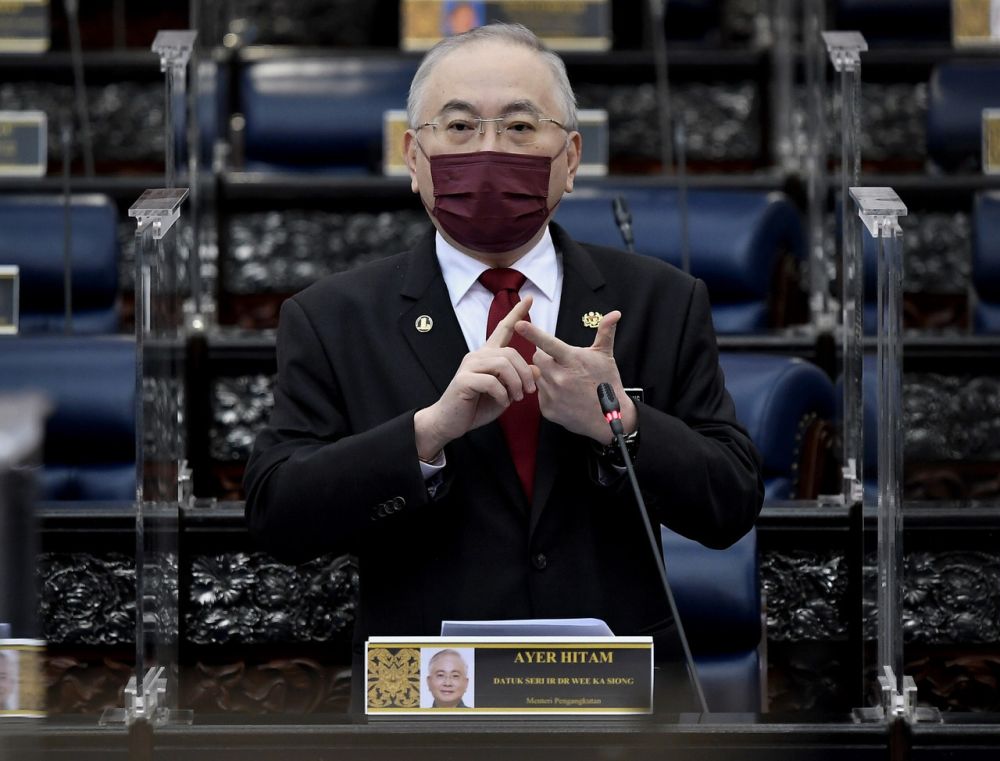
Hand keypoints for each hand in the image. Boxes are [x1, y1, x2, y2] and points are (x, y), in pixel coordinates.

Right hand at [414, 297, 535, 459]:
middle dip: (525, 373)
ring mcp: (469, 366)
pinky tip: (502, 401)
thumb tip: (537, 369)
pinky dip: (502, 394)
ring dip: (516, 384)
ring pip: (503, 364)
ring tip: (517, 398)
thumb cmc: (477, 406)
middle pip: (511, 352)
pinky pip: (491, 382)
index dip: (516, 314)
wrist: (450, 422)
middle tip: (529, 392)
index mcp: (487, 355)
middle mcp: (477, 356)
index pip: (503, 329)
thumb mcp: (505, 392)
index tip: (529, 299)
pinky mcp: (464, 379)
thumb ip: (518, 379)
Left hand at [514, 311, 635, 444]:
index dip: (532, 333)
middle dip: (545, 358)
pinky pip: (539, 394)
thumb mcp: (606, 357)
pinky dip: (547, 392)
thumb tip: (615, 313)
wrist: (608, 419)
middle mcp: (559, 377)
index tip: (519, 324)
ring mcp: (552, 394)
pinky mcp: (547, 409)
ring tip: (564, 381)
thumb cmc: (607, 384)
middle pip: (537, 358)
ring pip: (537, 375)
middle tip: (560, 363)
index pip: (548, 343)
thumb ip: (605, 332)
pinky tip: (562, 395)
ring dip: (546, 375)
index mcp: (572, 361)